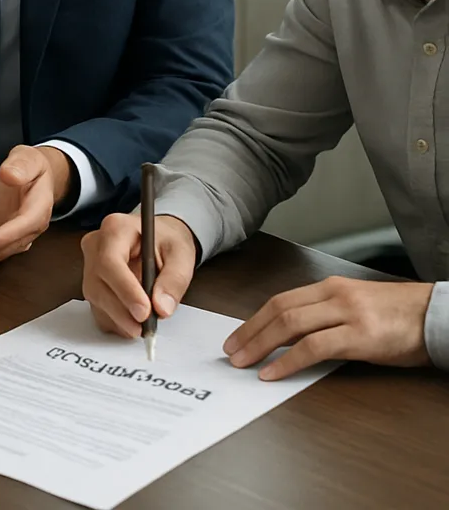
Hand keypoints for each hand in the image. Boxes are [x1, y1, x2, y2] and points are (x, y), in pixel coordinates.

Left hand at [0, 146, 69, 269]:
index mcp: (40, 207)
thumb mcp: (28, 158)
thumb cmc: (32, 165)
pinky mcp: (1, 233)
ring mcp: (15, 233)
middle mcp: (30, 226)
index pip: (24, 225)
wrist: (36, 174)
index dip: (5, 237)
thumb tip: (9, 175)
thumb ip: (20, 166)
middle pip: (9, 244)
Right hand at [81, 212, 196, 337]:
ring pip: (96, 299)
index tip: (144, 311)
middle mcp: (96, 245)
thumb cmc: (167, 242)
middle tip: (146, 327)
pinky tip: (133, 321)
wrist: (159, 242)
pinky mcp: (91, 284)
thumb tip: (162, 307)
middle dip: (122, 311)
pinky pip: (97, 309)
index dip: (125, 289)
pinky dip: (116, 321)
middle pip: (98, 283)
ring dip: (119, 319)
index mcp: (116, 228)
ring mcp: (89, 265)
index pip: (110, 261)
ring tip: (144, 325)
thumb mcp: (181, 255)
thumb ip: (174, 280)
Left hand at [223, 277, 434, 379]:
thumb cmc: (397, 315)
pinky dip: (287, 361)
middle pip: (278, 310)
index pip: (280, 300)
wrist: (436, 315)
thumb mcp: (354, 306)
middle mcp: (334, 295)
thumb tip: (289, 335)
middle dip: (249, 332)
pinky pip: (313, 348)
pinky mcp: (360, 336)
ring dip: (260, 346)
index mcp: (329, 287)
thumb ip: (323, 314)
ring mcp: (346, 314)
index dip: (254, 319)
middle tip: (231, 351)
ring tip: (243, 363)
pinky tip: (272, 372)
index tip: (236, 336)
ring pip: (290, 326)